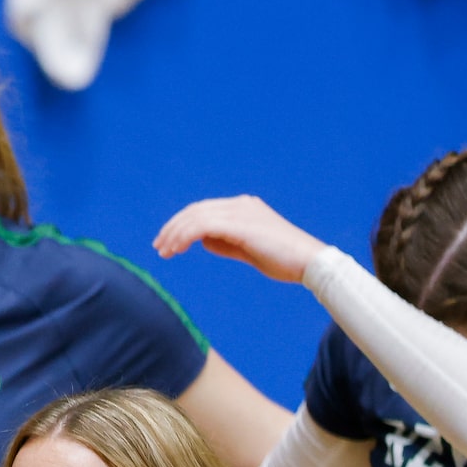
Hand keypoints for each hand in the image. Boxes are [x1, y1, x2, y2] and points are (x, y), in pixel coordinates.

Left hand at [154, 195, 328, 284]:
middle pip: (196, 210)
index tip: (167, 242)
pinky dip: (186, 236)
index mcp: (244, 207)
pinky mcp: (240, 224)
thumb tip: (203, 240)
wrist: (308, 262)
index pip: (204, 210)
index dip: (182, 224)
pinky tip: (177, 250)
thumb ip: (226, 243)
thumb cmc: (282, 260)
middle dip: (173, 228)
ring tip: (164, 253)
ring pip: (196, 217)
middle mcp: (241, 204)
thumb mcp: (248, 250)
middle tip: (158, 247)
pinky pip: (203, 226)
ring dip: (175, 234)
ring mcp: (241, 212)